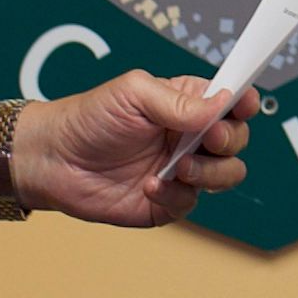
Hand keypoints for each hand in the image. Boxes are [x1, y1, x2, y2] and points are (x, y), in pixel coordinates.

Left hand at [15, 73, 262, 226]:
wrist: (53, 160)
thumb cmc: (89, 118)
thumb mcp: (133, 94)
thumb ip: (179, 102)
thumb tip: (221, 105)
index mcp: (186, 104)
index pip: (230, 101)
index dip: (244, 102)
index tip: (244, 104)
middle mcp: (190, 137)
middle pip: (236, 140)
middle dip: (229, 140)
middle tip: (208, 139)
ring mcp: (182, 170)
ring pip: (226, 175)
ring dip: (210, 172)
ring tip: (179, 166)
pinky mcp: (167, 202)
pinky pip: (191, 203)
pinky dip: (174, 195)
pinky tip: (148, 185)